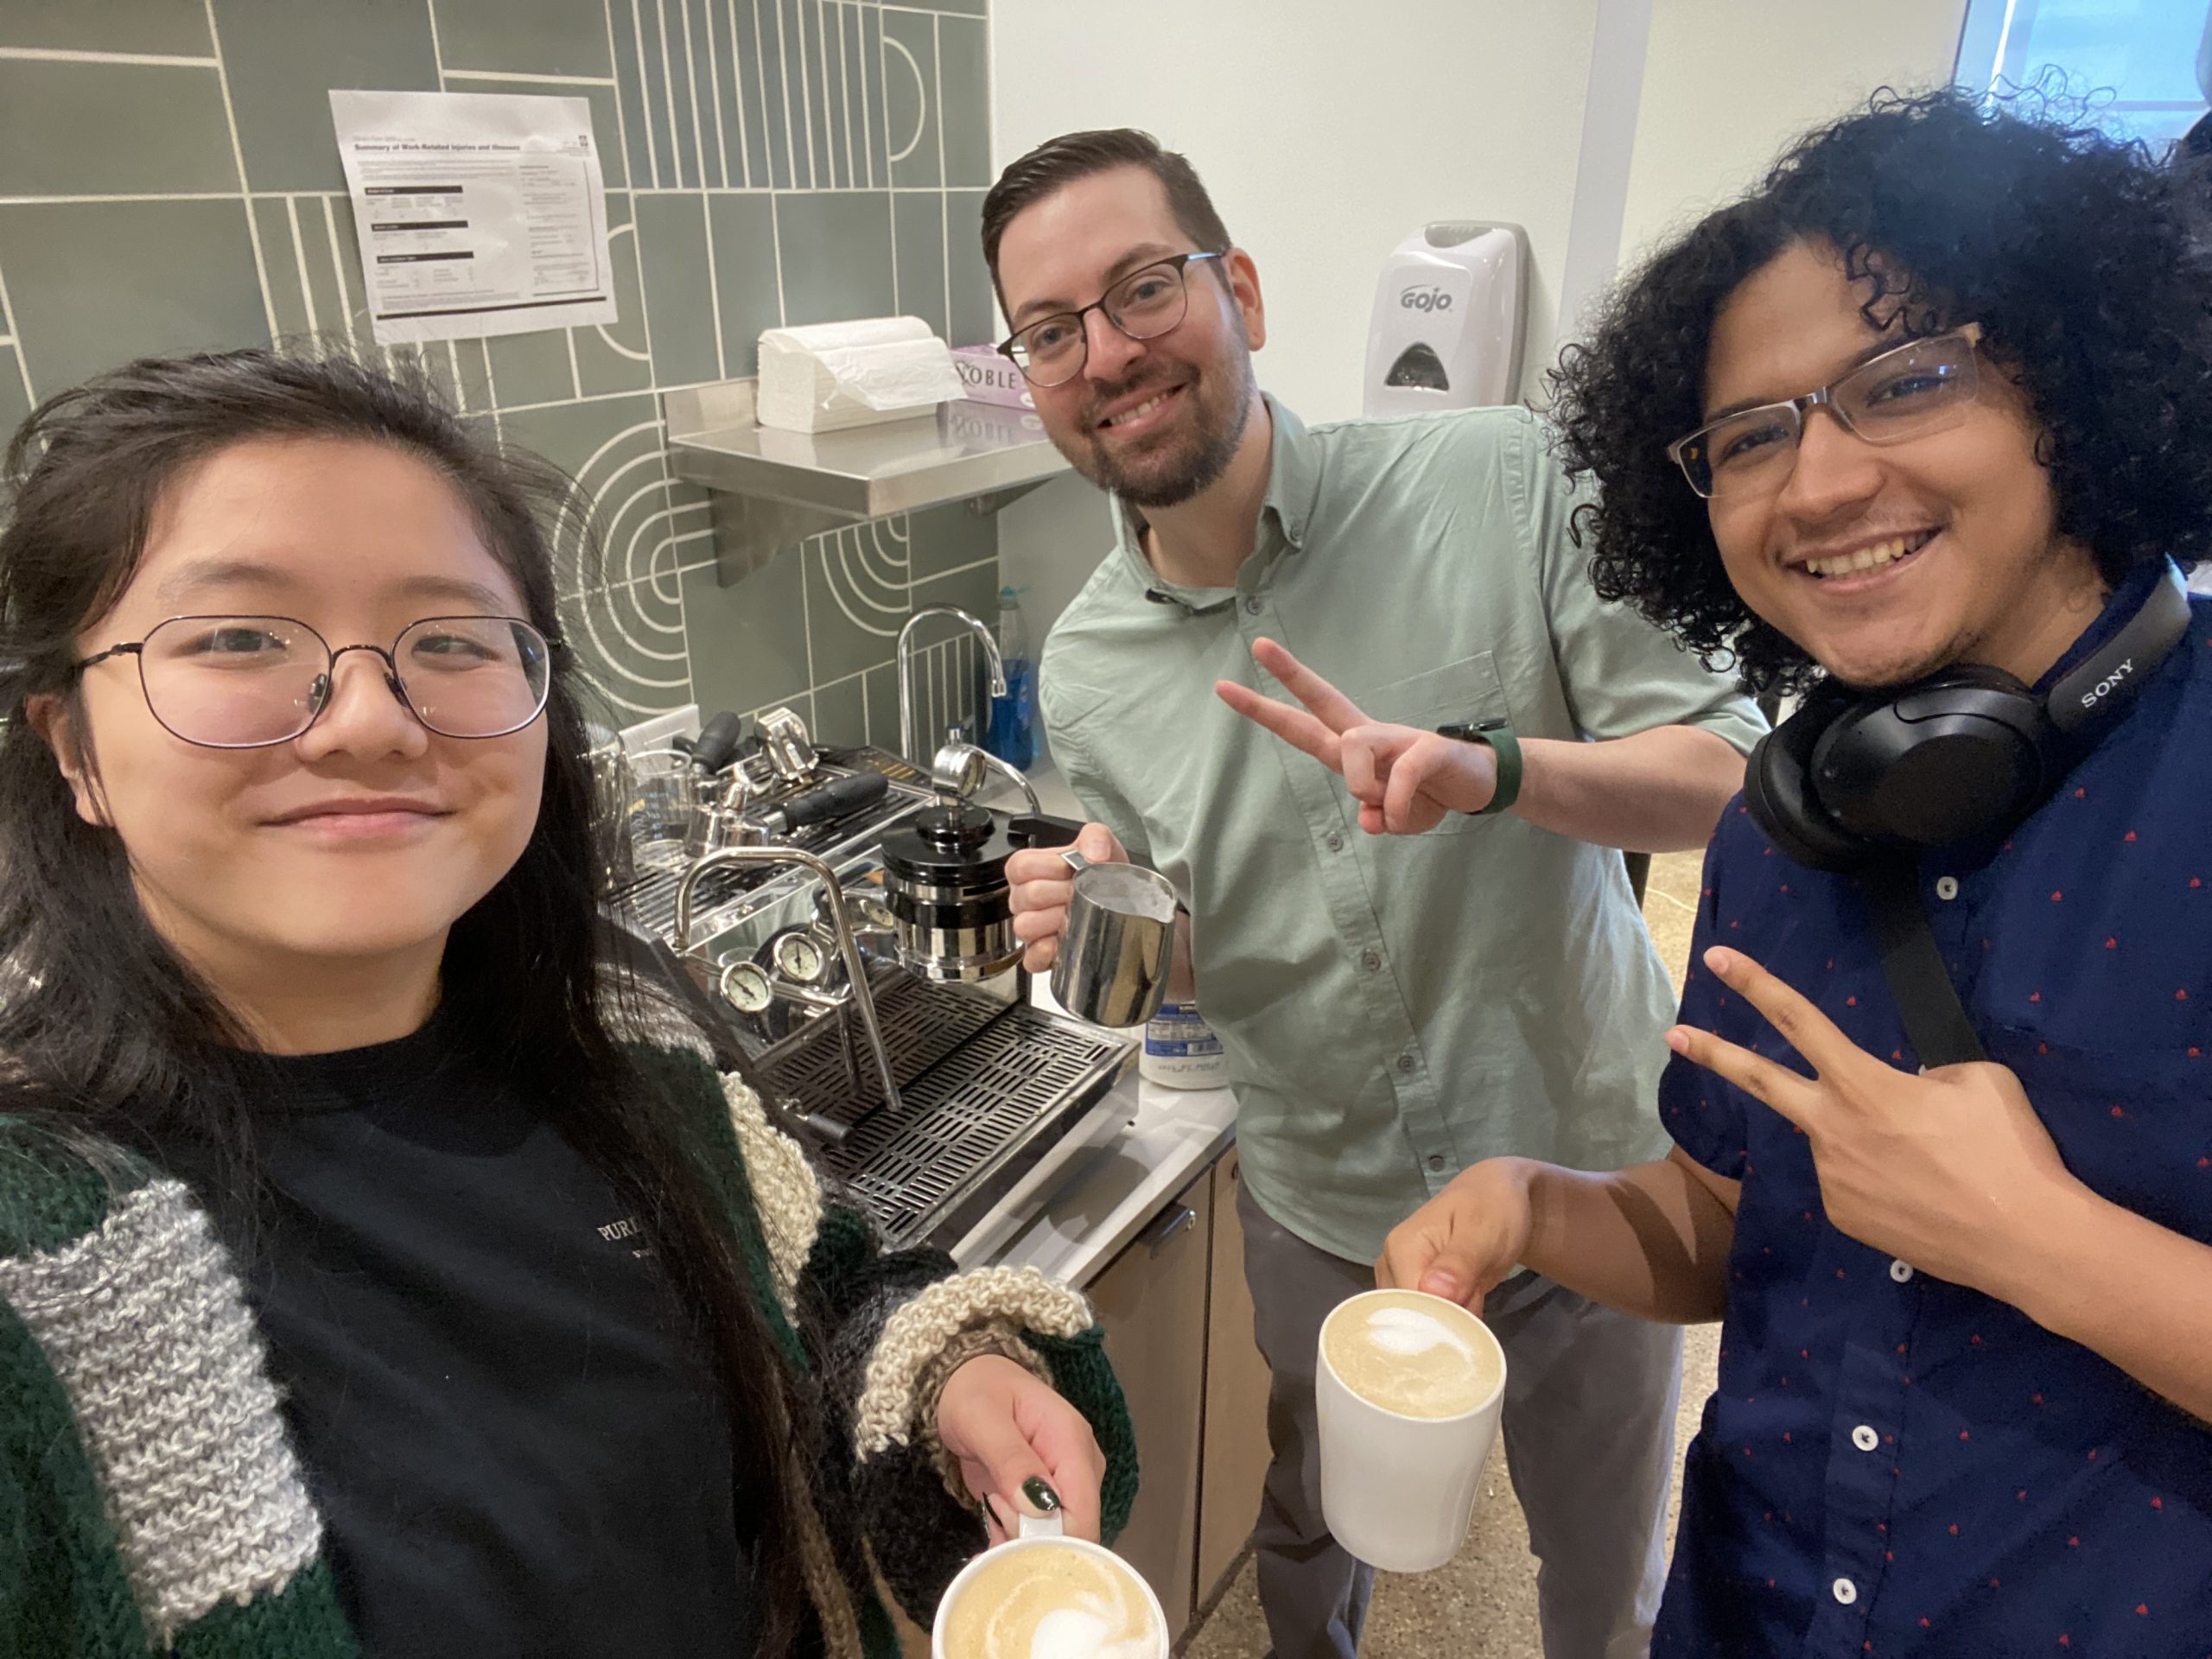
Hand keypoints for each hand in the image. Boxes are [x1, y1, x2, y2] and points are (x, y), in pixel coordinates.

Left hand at [934, 1355, 1106, 1545]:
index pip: (1083, 1512)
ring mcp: (1066, 1486)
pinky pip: (1038, 1540)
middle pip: (1072, 1533)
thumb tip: (1039, 1508)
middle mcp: (1080, 1469)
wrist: (970, 1382)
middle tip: (994, 1508)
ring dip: (1017, 1545)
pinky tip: (989, 1543)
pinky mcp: (1048, 1501)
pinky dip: (1012, 1548)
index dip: (1050, 1537)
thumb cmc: (976, 1392)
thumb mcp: (982, 1418)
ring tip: (989, 1513)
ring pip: (1054, 1542)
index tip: (1008, 1525)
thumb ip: (1010, 1459)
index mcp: (1072, 1442)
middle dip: (1029, 1540)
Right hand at [1006, 822, 1125, 972]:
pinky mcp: (1039, 954)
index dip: (1049, 868)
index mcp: (1030, 869)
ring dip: (1055, 922)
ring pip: (1025, 927)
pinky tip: (1065, 942)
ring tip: (1076, 917)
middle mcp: (1024, 898)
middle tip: (1081, 895)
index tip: (1070, 871)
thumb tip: (1094, 853)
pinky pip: (1032, 958)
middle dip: (1060, 896)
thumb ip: (1096, 836)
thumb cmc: (1101, 873)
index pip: (1021, 867)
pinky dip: (1048, 952)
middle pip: (1027, 896)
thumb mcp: (1102, 845)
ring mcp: (1030, 927)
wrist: (1121, 899)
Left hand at [1214, 639, 1496, 833]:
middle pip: (1324, 700)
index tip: (1226, 688)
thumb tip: (1369, 817)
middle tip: (1259, 644)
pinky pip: (1399, 775)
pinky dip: (1398, 805)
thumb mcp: (1395, 817)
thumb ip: (1376, 817)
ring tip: (1388, 811)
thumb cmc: (1428, 793)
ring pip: (1354, 745)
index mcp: (1355, 750)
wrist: (1482, 784)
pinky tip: (1407, 816)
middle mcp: (1371, 736)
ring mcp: (1399, 737)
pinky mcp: (1428, 749)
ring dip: (1364, 786)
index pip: (1304, 724)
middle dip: (1290, 676)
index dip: (1266, 710)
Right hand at [1375, 1158, 1534, 1309]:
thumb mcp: (1483, 1230)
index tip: (1467, 1326)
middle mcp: (1392, 1264)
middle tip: (1477, 1310)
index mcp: (1402, 1248)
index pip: (1408, 1304)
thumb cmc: (1492, 1207)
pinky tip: (1468, 1305)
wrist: (1498, 1196)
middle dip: (1445, 1324)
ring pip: (1418, 1321)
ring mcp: (1400, 1276)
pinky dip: (1451, 1319)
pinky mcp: (1414, 1286)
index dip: (1438, 1321)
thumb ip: (1460, 1262)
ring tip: (1475, 1301)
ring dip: (1450, 1324)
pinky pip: (1427, 1316)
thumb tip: (1436, 1293)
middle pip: (1408, 1316)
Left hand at [1667, 946, 2084, 1298]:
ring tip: (1936, 1168)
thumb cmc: (2008, 1152)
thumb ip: (1928, 1075)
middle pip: (1762, 1081)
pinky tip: (1925, 1198)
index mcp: (1863, 1084)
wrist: (2025, 1241)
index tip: (1718, 958)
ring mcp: (1833, 1178)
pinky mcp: (1844, 1218)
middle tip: (1674, 1036)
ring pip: (1840, 1142)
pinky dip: (1882, 1183)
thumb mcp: (1977, 1082)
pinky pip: (1855, 1185)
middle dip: (1715, 1054)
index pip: (1800, 1019)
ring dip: (1872, 1144)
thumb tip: (1908, 1089)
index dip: (1756, 984)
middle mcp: (1833, 1129)